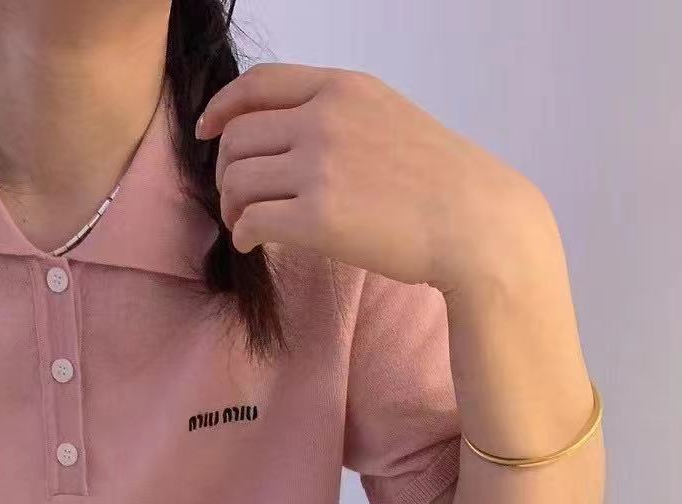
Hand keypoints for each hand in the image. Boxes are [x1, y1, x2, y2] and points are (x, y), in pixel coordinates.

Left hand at [198, 62, 547, 295]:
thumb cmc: (439, 180)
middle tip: (236, 198)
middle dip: (226, 170)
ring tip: (245, 223)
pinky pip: (252, 220)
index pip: (258, 84)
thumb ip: (338, 116)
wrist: (474, 222)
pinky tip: (254, 242)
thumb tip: (288, 140)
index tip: (206, 131)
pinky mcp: (318, 218)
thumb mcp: (389, 117)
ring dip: (232, 206)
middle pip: (238, 137)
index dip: (221, 108)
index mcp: (341, 88)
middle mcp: (324, 119)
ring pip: (238, 180)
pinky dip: (244, 233)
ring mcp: (319, 167)